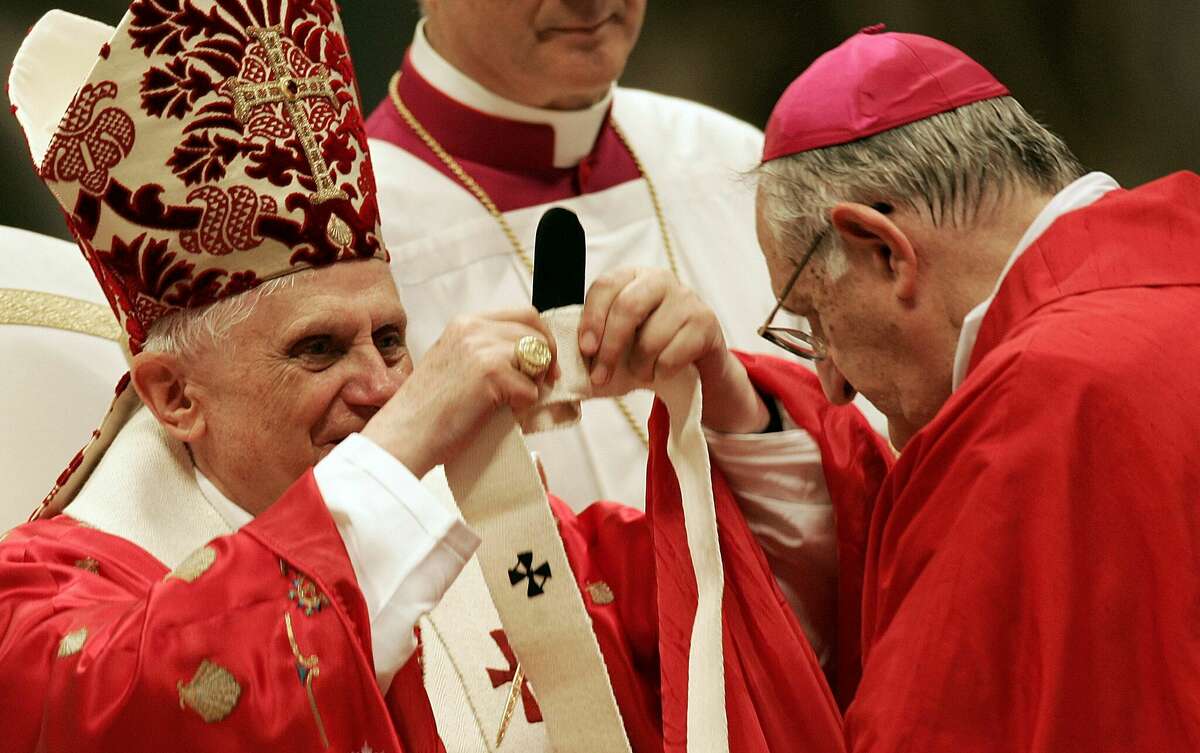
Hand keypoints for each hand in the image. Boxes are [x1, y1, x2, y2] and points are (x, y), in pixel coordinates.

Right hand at [362, 307, 556, 476]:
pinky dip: (522, 408)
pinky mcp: (491, 374)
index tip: (544, 360)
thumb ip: (483, 351)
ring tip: (513, 402)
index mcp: (464, 323)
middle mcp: (473, 328)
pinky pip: (530, 389)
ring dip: (534, 383)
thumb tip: (526, 357)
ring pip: (537, 356)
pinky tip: (498, 415)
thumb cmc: (427, 411)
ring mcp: (482, 349)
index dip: (541, 337)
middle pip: (535, 329)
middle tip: (545, 381)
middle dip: (548, 355)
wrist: (404, 435)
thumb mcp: (453, 363)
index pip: (522, 314)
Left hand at [578, 268, 768, 433]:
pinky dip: (661, 373)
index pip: (606, 286)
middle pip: (627, 308)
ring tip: (641, 372)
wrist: (700, 360)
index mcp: (634, 276)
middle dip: (609, 348)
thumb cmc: (653, 344)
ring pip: (650, 339)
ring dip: (639, 367)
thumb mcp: (626, 333)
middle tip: (600, 375)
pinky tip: (662, 371)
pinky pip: (671, 356)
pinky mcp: (706, 322)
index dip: (592, 319)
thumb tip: (576, 358)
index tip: (586, 349)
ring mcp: (687, 298)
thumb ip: (603, 335)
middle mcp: (661, 279)